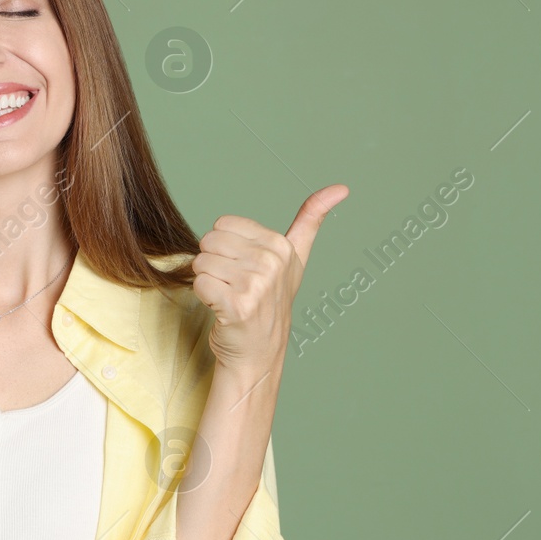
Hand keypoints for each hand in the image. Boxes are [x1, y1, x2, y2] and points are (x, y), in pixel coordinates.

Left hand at [192, 184, 348, 377]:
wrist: (259, 352)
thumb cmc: (270, 301)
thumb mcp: (296, 257)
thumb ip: (311, 219)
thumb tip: (341, 187)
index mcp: (281, 245)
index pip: (222, 225)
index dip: (224, 248)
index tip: (243, 268)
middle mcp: (271, 262)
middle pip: (208, 241)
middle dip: (213, 264)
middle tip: (232, 285)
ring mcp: (256, 285)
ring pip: (201, 263)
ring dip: (207, 282)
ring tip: (227, 297)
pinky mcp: (238, 306)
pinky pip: (199, 283)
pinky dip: (203, 297)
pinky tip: (221, 309)